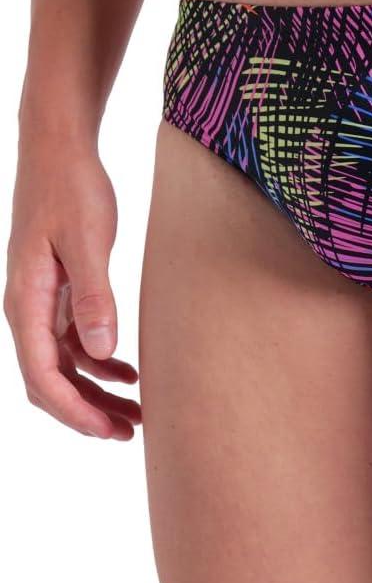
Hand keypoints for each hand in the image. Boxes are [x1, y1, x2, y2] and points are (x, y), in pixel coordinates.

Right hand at [5, 137, 139, 439]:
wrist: (59, 149)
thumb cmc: (71, 188)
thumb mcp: (88, 241)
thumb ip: (93, 295)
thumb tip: (99, 350)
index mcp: (25, 301)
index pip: (42, 375)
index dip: (74, 410)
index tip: (108, 431)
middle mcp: (26, 307)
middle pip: (49, 379)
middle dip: (85, 412)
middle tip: (129, 432)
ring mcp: (40, 300)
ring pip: (62, 364)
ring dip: (95, 390)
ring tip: (135, 412)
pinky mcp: (56, 288)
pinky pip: (71, 340)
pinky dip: (97, 360)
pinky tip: (127, 369)